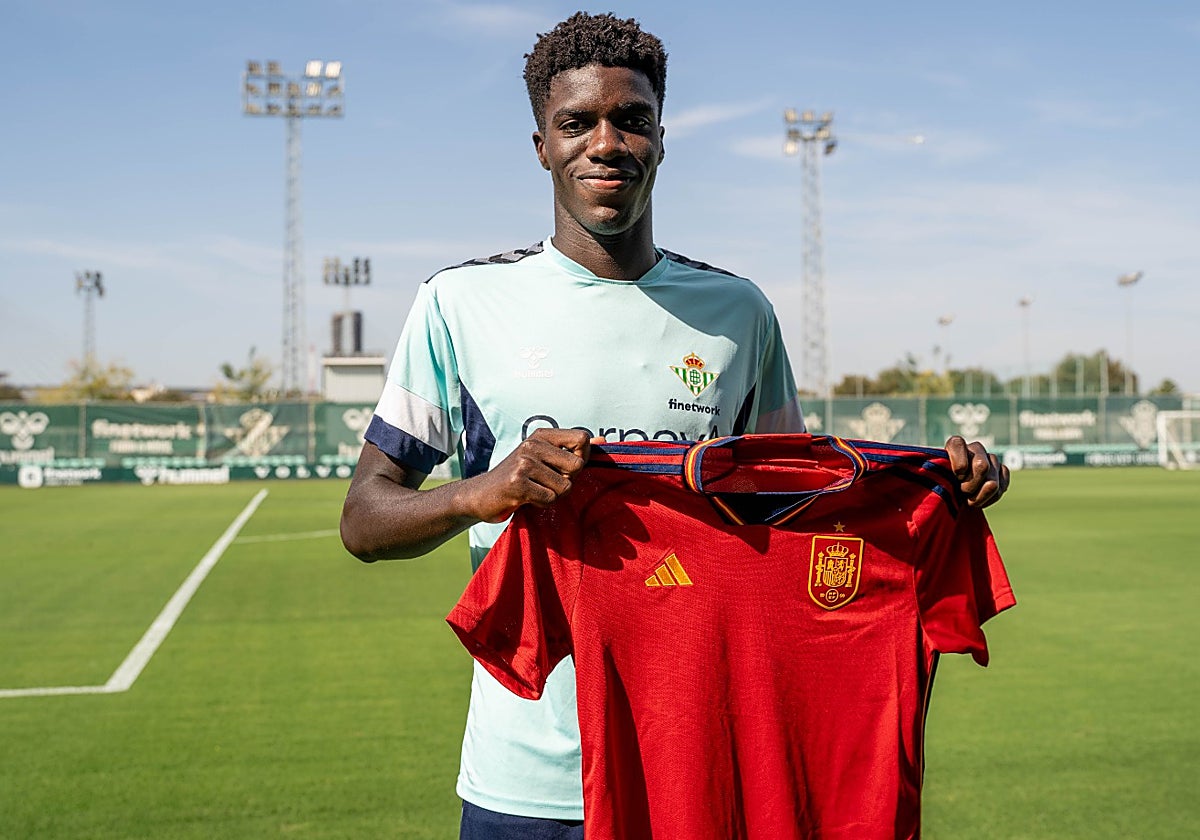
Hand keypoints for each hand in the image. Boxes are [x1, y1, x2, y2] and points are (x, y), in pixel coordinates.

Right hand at [466, 428, 598, 522]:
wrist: (481, 495)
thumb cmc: (519, 477)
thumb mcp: (544, 457)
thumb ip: (573, 450)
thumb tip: (603, 441)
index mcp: (541, 435)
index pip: (582, 438)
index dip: (582, 457)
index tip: (566, 467)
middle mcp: (532, 444)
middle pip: (577, 466)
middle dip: (568, 481)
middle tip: (547, 483)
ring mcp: (524, 463)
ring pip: (565, 486)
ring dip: (553, 495)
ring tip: (535, 491)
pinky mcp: (517, 483)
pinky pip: (549, 499)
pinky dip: (541, 504)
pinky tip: (526, 498)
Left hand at [944, 435, 1009, 508]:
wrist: (953, 494)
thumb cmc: (941, 485)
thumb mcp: (937, 480)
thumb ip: (943, 478)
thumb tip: (968, 479)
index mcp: (955, 445)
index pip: (958, 444)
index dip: (959, 464)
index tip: (956, 476)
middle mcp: (975, 448)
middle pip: (982, 466)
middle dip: (970, 486)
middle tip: (962, 492)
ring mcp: (991, 458)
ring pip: (993, 481)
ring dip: (980, 496)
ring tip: (969, 500)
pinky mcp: (1002, 470)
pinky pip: (1003, 485)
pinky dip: (992, 497)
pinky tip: (981, 500)